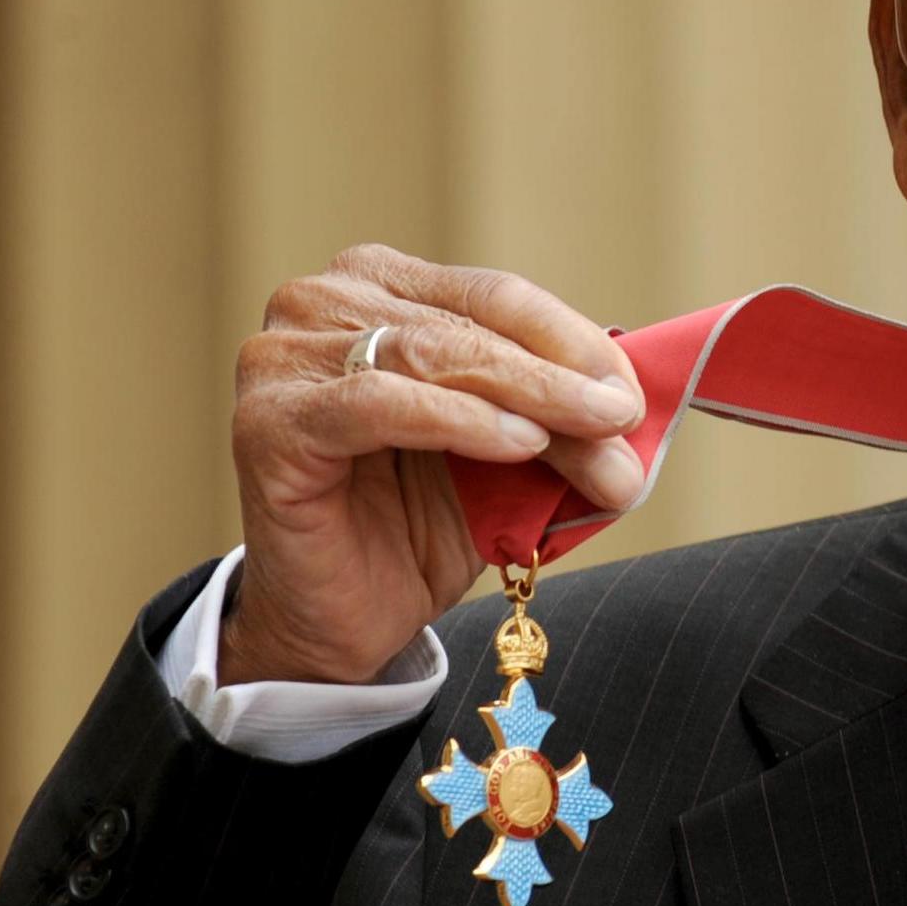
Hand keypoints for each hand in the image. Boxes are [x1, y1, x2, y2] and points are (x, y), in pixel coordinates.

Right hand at [220, 244, 646, 686]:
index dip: (574, 340)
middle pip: (471, 328)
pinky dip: (458, 420)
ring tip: (593, 439)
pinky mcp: (268, 421)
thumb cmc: (420, 522)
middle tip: (626, 424)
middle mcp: (324, 302)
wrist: (343, 617)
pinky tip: (517, 442)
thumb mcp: (511, 456)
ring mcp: (283, 357)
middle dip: (561, 381)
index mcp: (382, 287)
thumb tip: (638, 406)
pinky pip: (378, 403)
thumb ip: (560, 416)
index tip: (636, 392)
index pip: (496, 296)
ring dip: (530, 400)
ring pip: (433, 358)